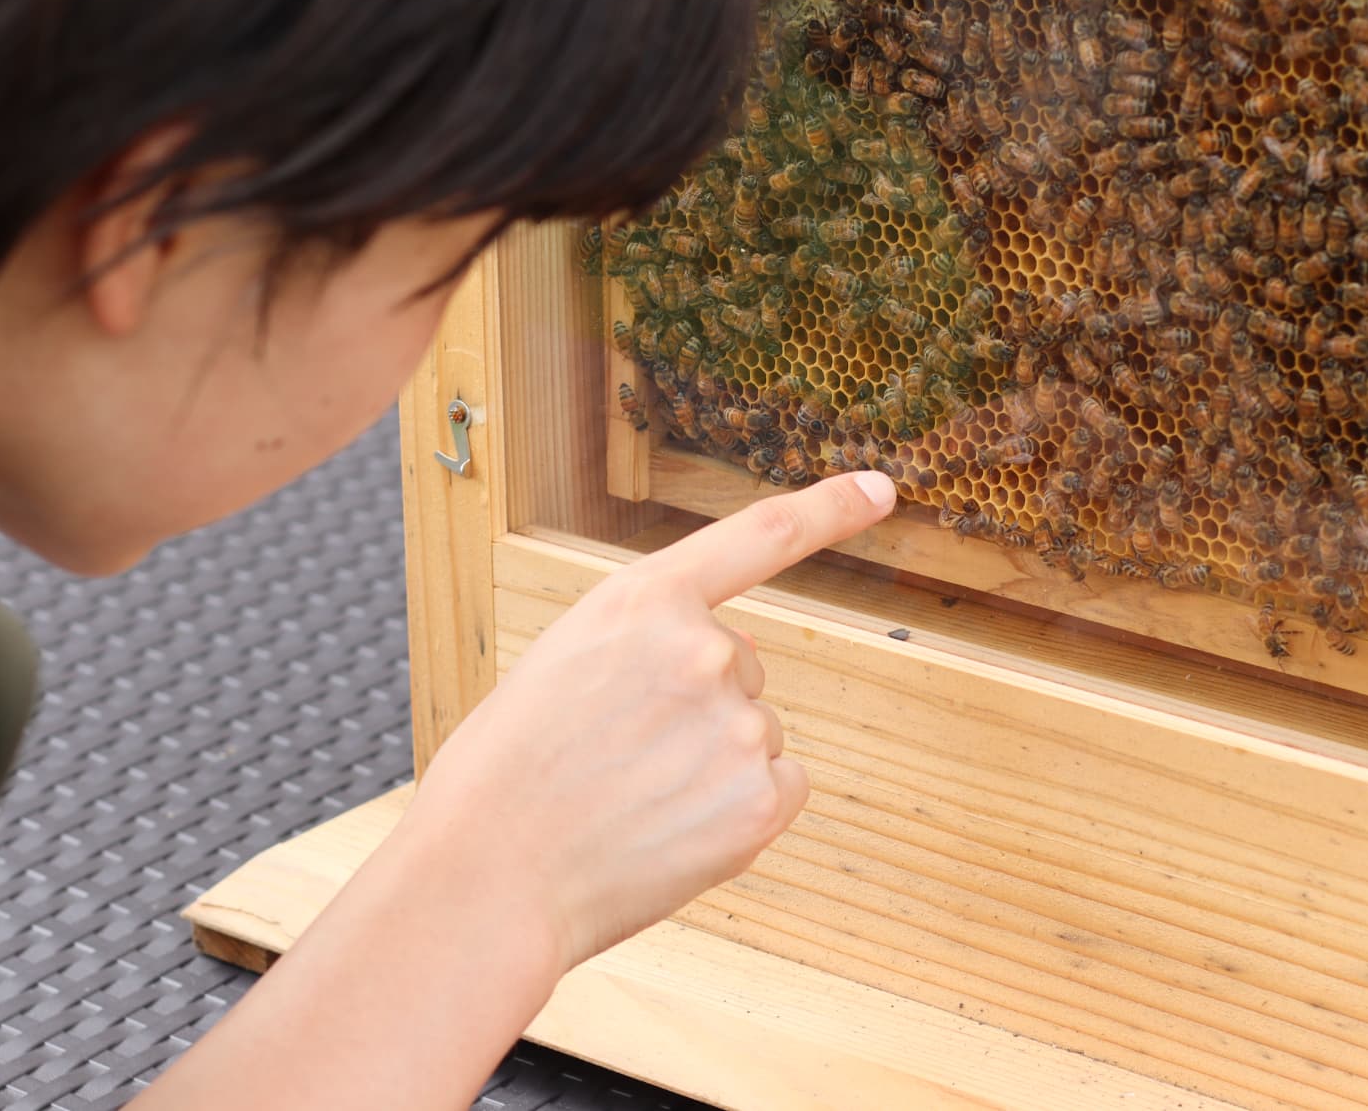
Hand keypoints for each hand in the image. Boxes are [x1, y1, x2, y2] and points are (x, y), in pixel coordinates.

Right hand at [411, 470, 896, 975]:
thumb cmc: (505, 776)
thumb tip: (724, 661)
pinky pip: (780, 788)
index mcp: (642, 601)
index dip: (830, 508)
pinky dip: (740, 812)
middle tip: (616, 758)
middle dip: (697, 706)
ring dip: (710, 765)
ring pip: (753, 734)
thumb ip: (644, 643)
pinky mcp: (761, 802)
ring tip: (629, 802)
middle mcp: (703, 649)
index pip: (759, 536)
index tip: (880, 490)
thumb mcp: (562, 662)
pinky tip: (675, 833)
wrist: (487, 878)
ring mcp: (738, 726)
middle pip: (741, 667)